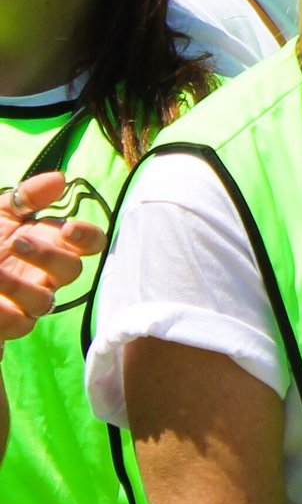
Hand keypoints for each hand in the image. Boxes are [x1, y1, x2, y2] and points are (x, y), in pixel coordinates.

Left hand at [0, 174, 108, 343]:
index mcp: (51, 243)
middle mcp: (46, 273)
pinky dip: (3, 312)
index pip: (90, 244)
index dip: (88, 238)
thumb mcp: (0, 212)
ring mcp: (29, 300)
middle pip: (72, 271)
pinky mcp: (12, 323)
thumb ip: (27, 197)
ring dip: (18, 286)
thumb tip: (60, 179)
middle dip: (48, 256)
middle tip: (16, 242)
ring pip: (45, 301)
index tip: (69, 228)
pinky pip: (19, 324)